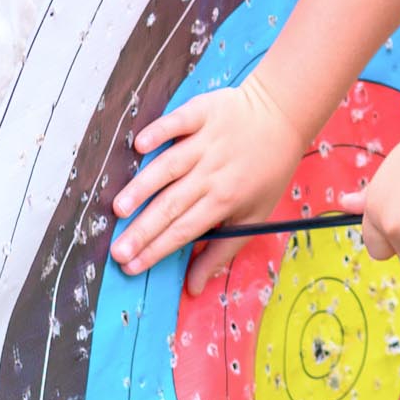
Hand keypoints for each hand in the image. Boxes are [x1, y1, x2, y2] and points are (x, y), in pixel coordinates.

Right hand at [108, 75, 307, 291]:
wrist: (282, 115)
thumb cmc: (267, 170)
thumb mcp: (254, 216)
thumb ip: (220, 251)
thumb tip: (194, 287)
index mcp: (225, 199)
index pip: (184, 230)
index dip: (157, 250)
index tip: (130, 266)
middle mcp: (213, 172)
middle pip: (172, 205)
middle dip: (143, 230)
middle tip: (117, 250)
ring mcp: (207, 141)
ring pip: (169, 167)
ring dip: (143, 187)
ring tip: (120, 208)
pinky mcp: (203, 111)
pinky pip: (178, 123)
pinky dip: (160, 132)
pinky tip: (140, 145)